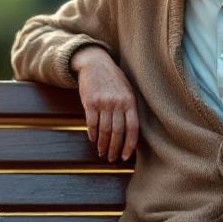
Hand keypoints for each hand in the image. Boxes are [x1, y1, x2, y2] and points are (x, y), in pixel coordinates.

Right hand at [71, 45, 138, 161]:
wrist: (95, 63)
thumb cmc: (114, 79)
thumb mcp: (127, 90)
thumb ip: (129, 109)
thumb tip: (131, 133)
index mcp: (130, 101)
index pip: (133, 128)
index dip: (129, 145)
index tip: (125, 157)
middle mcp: (117, 103)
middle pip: (117, 133)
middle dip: (114, 149)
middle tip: (112, 158)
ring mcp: (103, 102)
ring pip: (104, 130)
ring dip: (102, 144)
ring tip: (102, 152)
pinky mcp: (90, 102)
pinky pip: (91, 123)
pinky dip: (92, 134)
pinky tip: (93, 140)